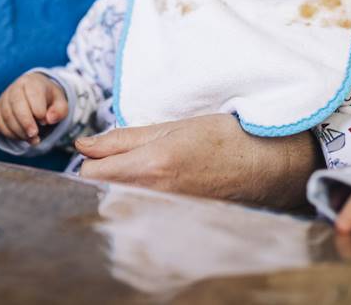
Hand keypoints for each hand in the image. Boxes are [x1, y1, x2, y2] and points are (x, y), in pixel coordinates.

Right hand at [0, 72, 67, 145]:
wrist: (34, 95)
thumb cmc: (48, 99)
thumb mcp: (60, 102)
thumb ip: (60, 110)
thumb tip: (49, 119)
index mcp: (32, 82)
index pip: (32, 92)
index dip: (38, 108)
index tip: (44, 121)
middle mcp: (15, 88)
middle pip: (16, 103)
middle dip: (25, 121)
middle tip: (34, 134)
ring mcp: (4, 99)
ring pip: (7, 115)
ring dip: (19, 130)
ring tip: (32, 139)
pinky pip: (0, 123)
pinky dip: (10, 133)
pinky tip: (23, 138)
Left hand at [75, 113, 319, 208]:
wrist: (266, 165)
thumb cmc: (222, 138)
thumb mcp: (171, 127)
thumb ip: (123, 138)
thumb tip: (85, 145)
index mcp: (151, 165)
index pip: (90, 172)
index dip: (91, 158)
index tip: (101, 149)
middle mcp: (154, 195)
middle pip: (101, 191)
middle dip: (104, 174)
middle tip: (123, 158)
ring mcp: (164, 213)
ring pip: (119, 202)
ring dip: (121, 187)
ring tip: (145, 170)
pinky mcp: (174, 223)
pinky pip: (141, 213)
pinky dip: (139, 200)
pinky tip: (160, 186)